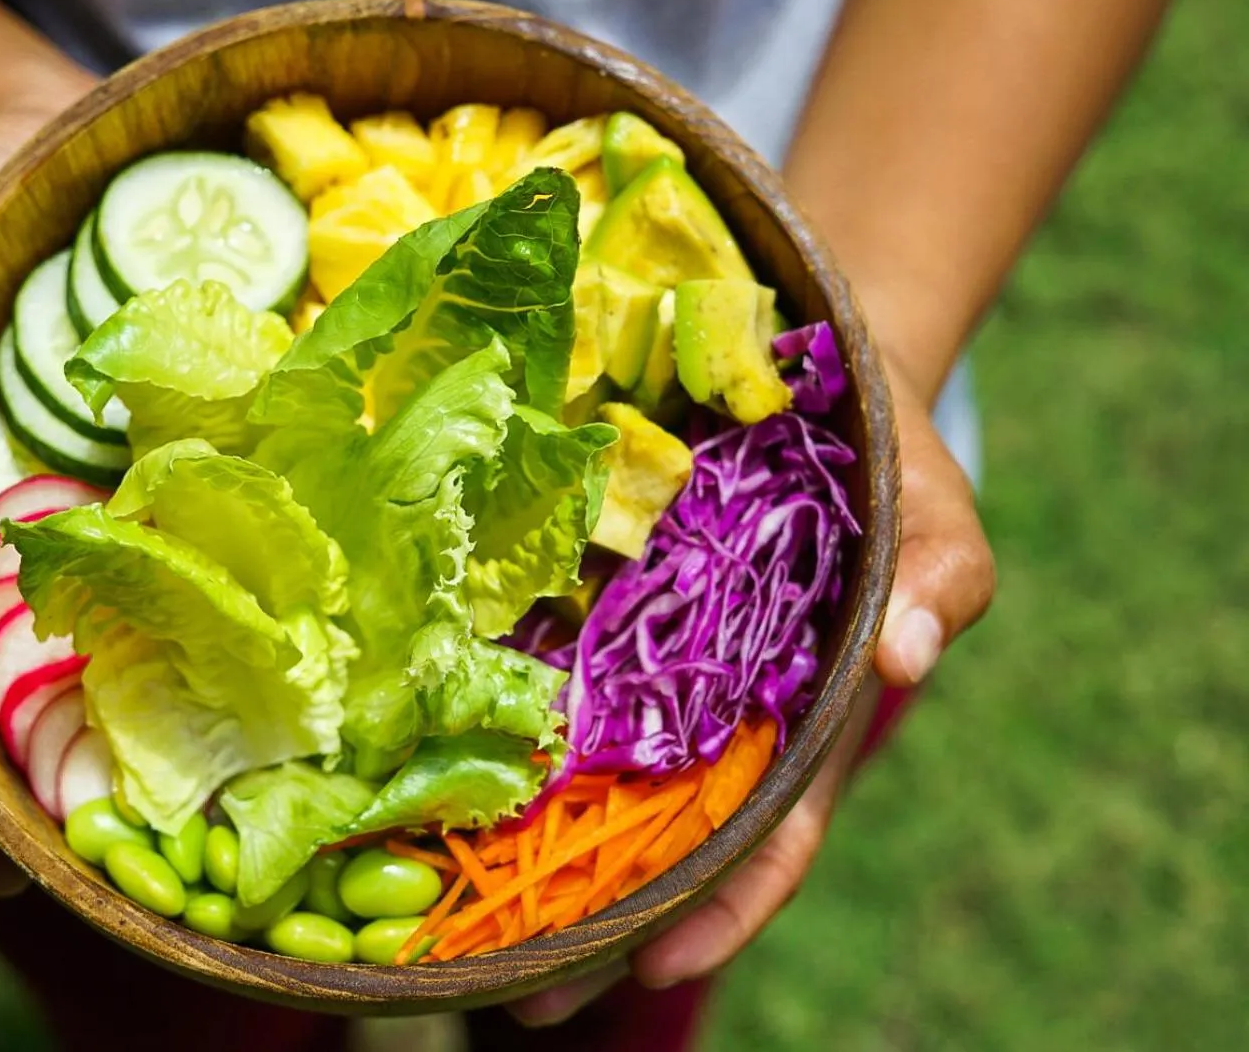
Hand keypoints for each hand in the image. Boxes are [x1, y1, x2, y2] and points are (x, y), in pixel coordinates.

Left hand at [509, 355, 995, 1024]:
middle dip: (599, 923)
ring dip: (531, 860)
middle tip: (513, 992)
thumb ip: (940, 579)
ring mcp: (650, 677)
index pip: (771, 838)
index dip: (726, 909)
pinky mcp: (594, 623)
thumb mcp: (931, 511)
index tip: (659, 965)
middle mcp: (716, 717)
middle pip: (660, 844)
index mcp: (803, 719)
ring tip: (449, 938)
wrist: (807, 376)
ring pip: (593, 788)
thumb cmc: (882, 458)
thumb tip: (906, 659)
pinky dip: (503, 746)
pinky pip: (549, 694)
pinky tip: (426, 785)